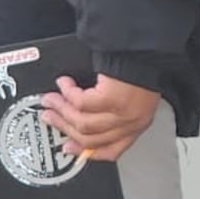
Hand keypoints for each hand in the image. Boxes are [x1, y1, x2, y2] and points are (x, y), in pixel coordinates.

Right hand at [40, 75, 160, 162]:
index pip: (111, 150)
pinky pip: (80, 102)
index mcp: (137, 124)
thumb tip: (82, 122)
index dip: (85, 151)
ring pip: (82, 122)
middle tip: (50, 116)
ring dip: (61, 110)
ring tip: (51, 99)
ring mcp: (122, 112)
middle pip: (90, 138)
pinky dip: (68, 93)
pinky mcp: (112, 98)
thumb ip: (113, 113)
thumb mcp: (134, 97)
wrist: (149, 47)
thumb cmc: (143, 66)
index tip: (68, 146)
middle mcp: (131, 122)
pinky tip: (64, 84)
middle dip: (64, 127)